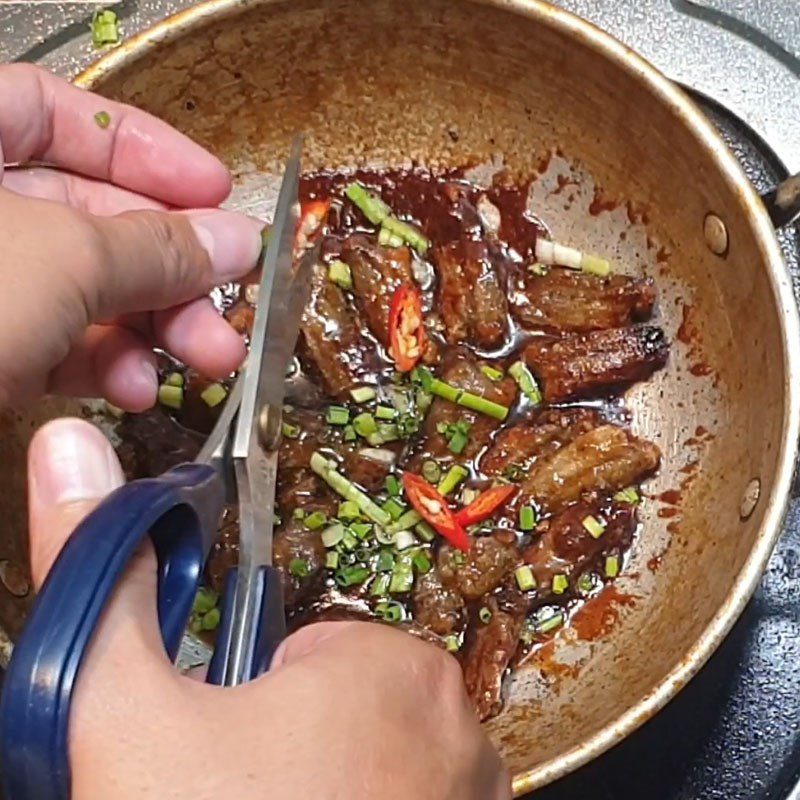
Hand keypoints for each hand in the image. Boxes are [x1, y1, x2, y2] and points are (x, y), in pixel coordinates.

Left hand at [0, 64, 262, 410]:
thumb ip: (155, 245)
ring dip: (149, 327)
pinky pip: (49, 340)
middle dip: (169, 267)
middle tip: (228, 303)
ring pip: (76, 287)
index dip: (151, 151)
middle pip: (85, 214)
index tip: (218, 196)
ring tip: (203, 359)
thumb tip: (237, 240)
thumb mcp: (60, 260)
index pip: (58, 112)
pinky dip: (100, 363)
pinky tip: (133, 387)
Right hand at [26, 418, 511, 799]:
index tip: (222, 759)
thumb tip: (66, 443)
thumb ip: (98, 578)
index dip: (252, 703)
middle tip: (240, 798)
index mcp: (390, 669)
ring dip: (327, 795)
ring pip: (377, 770)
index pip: (311, 653)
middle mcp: (460, 728)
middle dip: (290, 752)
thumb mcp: (126, 714)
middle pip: (345, 714)